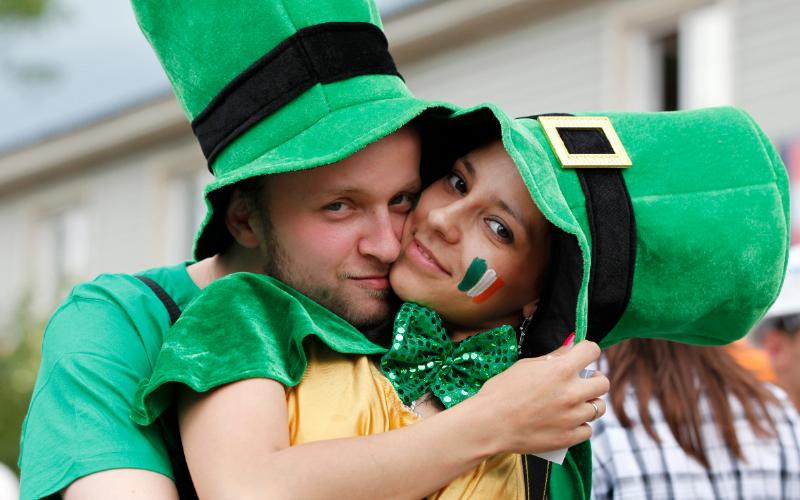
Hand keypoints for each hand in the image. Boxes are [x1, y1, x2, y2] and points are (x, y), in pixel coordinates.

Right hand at [468, 340, 607, 454]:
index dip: (587, 351)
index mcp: (561, 370)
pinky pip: (588, 430)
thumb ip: (552, 358)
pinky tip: (567, 422)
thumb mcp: (525, 366)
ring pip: (599, 408)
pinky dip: (580, 425)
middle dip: (594, 379)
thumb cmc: (502, 391)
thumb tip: (569, 350)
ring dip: (589, 403)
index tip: (582, 356)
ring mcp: (572, 417)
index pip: (591, 351)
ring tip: (573, 404)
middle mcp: (572, 393)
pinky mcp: (568, 437)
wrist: (489, 423)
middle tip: (581, 382)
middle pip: (603, 382)